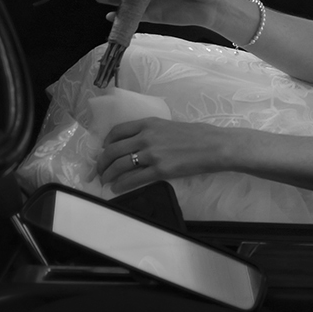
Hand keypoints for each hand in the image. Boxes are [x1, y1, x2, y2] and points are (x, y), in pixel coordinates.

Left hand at [96, 116, 228, 193]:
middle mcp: (146, 136)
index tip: (103, 151)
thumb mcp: (169, 126)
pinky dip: (120, 185)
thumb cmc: (196, 134)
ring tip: (105, 181)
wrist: (214, 145)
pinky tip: (116, 188)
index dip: (106, 143)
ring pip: (119, 165)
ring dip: (108, 175)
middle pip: (113, 149)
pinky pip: (133, 179)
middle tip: (98, 171)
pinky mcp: (160, 170)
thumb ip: (151, 132)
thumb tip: (137, 144)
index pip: (117, 131)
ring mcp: (152, 153)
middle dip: (101, 162)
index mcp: (149, 123)